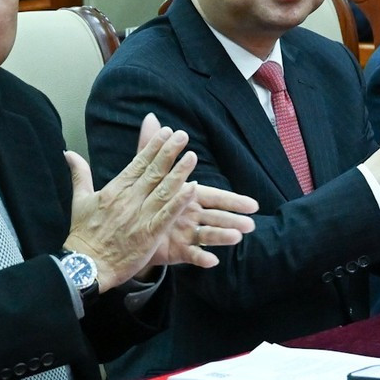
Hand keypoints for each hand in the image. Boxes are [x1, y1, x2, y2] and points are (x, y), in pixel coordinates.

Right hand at [64, 115, 215, 288]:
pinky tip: (193, 188)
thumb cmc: (83, 234)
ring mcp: (139, 217)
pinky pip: (167, 215)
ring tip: (192, 156)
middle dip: (169, 152)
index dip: (153, 147)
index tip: (165, 132)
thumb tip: (69, 153)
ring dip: (179, 172)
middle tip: (182, 135)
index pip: (137, 164)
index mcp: (114, 190)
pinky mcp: (149, 234)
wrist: (85, 265)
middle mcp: (128, 200)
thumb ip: (80, 174)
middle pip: (153, 172)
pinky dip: (179, 202)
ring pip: (163, 190)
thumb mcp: (80, 201)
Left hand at [128, 114, 257, 269]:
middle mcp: (190, 215)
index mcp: (188, 197)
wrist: (125, 230)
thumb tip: (152, 119)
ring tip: (237, 238)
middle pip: (215, 216)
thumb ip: (151, 148)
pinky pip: (190, 255)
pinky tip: (212, 261)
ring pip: (207, 235)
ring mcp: (184, 233)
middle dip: (233, 219)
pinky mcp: (175, 250)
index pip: (214, 196)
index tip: (254, 205)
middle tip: (251, 224)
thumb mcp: (146, 172)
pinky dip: (201, 258)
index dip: (233, 200)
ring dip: (222, 237)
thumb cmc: (143, 199)